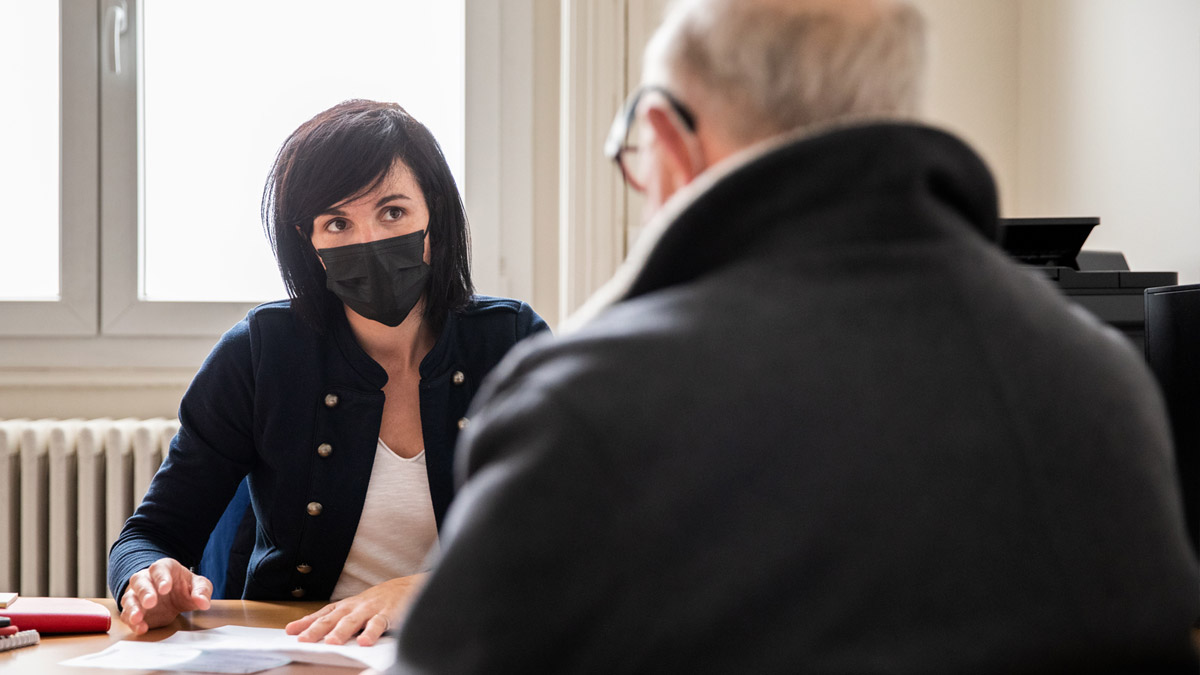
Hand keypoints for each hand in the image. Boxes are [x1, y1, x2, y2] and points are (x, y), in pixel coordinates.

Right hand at [119, 558, 212, 634]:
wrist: (173, 597)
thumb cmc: (184, 587)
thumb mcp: (199, 586)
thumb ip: (202, 591)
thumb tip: (203, 602)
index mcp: (164, 568)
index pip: (159, 569)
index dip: (161, 577)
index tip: (166, 588)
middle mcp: (147, 579)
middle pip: (140, 582)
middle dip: (144, 592)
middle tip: (150, 602)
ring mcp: (137, 595)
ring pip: (129, 598)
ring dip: (132, 608)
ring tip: (137, 618)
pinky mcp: (133, 610)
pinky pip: (127, 615)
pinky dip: (132, 623)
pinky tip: (140, 628)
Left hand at [285, 573, 425, 645]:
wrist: (409, 588)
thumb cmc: (378, 603)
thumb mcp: (355, 608)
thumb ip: (335, 620)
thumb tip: (307, 632)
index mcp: (346, 607)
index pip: (323, 614)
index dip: (306, 622)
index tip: (290, 631)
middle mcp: (356, 607)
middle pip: (333, 619)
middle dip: (317, 630)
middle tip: (304, 640)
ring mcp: (372, 610)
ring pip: (354, 621)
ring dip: (341, 632)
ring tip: (331, 643)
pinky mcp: (389, 615)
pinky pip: (379, 624)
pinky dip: (371, 633)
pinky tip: (365, 642)